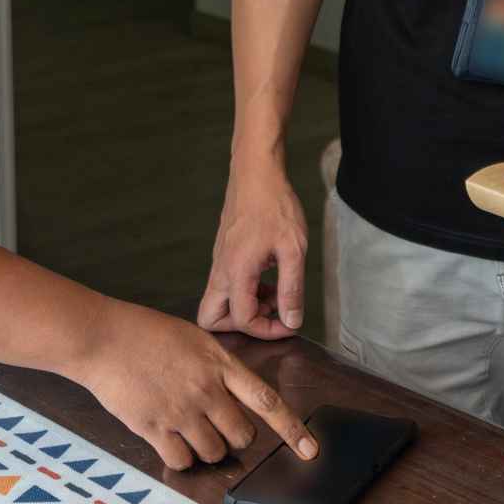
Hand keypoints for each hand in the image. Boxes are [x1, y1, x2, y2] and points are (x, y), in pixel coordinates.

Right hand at [78, 301, 317, 470]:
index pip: (267, 401)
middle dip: (235, 437)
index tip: (310, 449)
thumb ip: (217, 365)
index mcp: (220, 363)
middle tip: (218, 426)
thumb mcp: (194, 339)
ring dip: (206, 449)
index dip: (292, 429)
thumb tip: (232, 391)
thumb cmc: (145, 333)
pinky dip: (181, 458)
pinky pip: (182, 461)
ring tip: (188, 428)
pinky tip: (170, 440)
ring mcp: (181, 411)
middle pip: (242, 436)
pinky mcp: (154, 428)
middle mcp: (206, 390)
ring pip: (214, 452)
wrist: (103, 338)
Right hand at [199, 151, 308, 338]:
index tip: (289, 322)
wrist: (256, 173)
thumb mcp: (293, 249)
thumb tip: (292, 320)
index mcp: (236, 272)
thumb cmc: (274, 205)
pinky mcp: (224, 254)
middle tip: (268, 312)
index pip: (242, 320)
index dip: (268, 330)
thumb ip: (292, 289)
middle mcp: (221, 270)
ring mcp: (219, 262)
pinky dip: (246, 290)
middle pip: (210, 319)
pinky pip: (227, 285)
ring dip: (246, 306)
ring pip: (218, 302)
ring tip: (275, 293)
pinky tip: (269, 276)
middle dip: (239, 327)